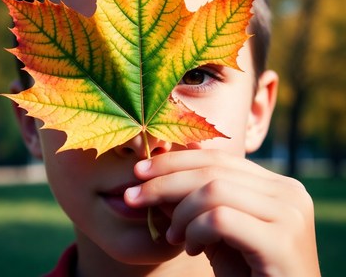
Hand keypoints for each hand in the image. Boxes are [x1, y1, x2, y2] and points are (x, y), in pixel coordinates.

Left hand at [125, 149, 320, 276]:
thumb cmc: (244, 272)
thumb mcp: (213, 230)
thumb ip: (192, 200)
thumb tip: (156, 170)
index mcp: (276, 184)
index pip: (218, 158)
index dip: (175, 161)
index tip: (139, 172)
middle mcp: (289, 192)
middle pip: (213, 170)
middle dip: (165, 181)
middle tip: (133, 196)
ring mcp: (290, 214)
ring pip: (214, 191)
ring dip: (181, 213)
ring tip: (172, 236)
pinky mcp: (283, 242)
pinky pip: (221, 219)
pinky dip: (196, 231)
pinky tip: (191, 249)